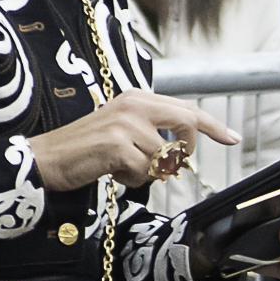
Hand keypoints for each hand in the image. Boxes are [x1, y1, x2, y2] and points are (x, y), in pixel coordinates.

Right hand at [29, 89, 238, 192]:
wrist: (47, 159)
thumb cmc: (86, 151)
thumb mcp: (123, 133)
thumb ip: (152, 133)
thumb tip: (182, 153)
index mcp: (137, 99)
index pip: (185, 109)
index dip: (212, 125)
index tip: (232, 138)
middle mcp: (134, 105)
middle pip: (186, 124)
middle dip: (184, 151)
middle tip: (166, 165)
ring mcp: (126, 124)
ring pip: (164, 158)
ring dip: (147, 173)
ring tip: (121, 168)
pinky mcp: (117, 146)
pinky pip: (145, 173)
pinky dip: (132, 181)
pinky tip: (112, 174)